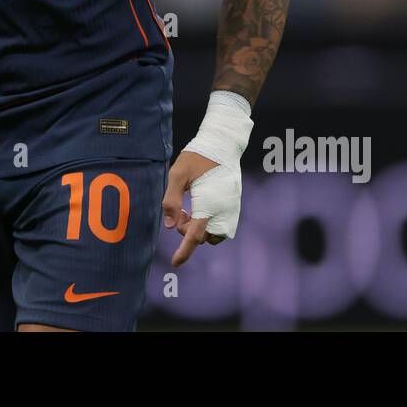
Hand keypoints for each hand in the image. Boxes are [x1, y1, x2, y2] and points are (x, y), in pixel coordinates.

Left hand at [162, 150, 239, 265]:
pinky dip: (210, 223)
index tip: (175, 263)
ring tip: (190, 209)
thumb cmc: (197, 156)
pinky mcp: (235, 205)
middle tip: (180, 210)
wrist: (223, 143)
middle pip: (203, 236)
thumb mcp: (177, 174)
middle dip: (188, 230)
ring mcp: (232, 209)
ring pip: (215, 234)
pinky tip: (201, 206)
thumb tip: (171, 226)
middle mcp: (223, 210)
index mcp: (208, 204)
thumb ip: (171, 201)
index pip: (194, 236)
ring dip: (200, 228)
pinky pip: (223, 225)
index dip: (184, 251)